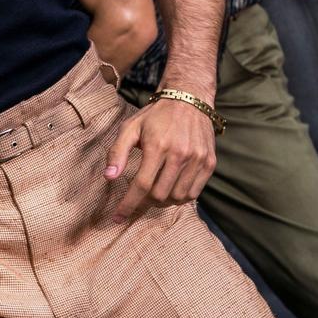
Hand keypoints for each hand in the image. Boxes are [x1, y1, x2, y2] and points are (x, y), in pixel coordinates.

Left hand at [105, 96, 217, 220]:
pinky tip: (171, 189)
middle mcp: (180, 154)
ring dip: (163, 201)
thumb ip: (117, 152)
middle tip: (138, 198)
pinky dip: (180, 198)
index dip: (128, 204)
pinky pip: (194, 193)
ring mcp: (197, 160)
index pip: (141, 184)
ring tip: (155, 193)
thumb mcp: (130, 128)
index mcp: (157, 146)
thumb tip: (109, 177)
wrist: (189, 100)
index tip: (117, 217)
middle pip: (160, 194)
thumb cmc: (155, 116)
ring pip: (178, 197)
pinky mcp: (209, 163)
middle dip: (145, 202)